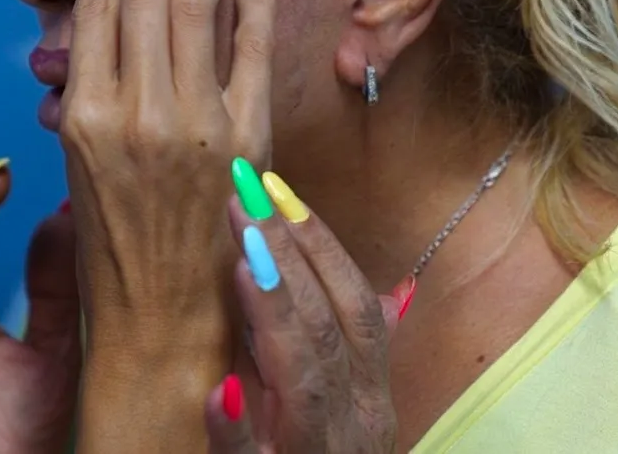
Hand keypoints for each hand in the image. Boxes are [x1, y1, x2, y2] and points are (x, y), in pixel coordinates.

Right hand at [59, 0, 275, 447]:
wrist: (161, 319)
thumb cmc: (117, 244)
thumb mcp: (80, 163)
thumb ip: (93, 94)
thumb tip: (113, 27)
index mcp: (82, 113)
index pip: (100, 4)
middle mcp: (134, 110)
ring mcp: (194, 122)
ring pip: (200, 4)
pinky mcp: (247, 138)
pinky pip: (253, 46)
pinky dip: (253, 0)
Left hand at [203, 175, 407, 453]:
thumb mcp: (355, 416)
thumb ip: (367, 354)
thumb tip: (403, 289)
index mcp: (370, 398)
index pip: (358, 305)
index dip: (323, 245)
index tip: (279, 188)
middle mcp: (357, 425)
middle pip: (336, 328)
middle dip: (292, 256)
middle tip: (245, 195)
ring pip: (310, 381)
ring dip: (275, 316)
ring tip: (239, 259)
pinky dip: (236, 432)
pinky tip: (214, 395)